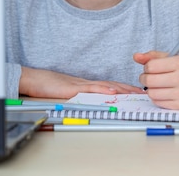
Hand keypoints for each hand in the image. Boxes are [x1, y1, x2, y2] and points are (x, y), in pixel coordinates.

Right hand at [19, 66, 143, 98]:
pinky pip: (91, 88)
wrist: (35, 79)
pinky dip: (103, 89)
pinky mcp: (73, 88)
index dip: (124, 88)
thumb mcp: (68, 91)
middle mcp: (86, 83)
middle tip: (142, 92)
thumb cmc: (48, 85)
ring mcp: (81, 84)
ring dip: (120, 88)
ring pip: (105, 85)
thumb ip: (80, 94)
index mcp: (86, 85)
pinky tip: (112, 90)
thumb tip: (92, 100)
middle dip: (128, 88)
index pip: (109, 86)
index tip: (136, 92)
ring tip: (134, 92)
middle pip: (111, 84)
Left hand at [134, 51, 178, 109]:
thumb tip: (136, 56)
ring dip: (150, 89)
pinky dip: (157, 98)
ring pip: (152, 93)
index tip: (151, 68)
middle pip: (149, 81)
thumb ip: (154, 56)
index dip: (147, 67)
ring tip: (157, 85)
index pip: (150, 66)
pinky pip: (158, 103)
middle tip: (150, 77)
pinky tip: (163, 93)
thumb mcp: (175, 57)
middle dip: (145, 78)